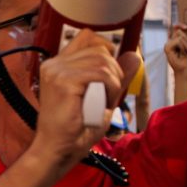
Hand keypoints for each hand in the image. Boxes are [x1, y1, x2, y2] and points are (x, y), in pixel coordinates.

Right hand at [27, 29, 123, 168]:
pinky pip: (100, 74)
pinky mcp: (64, 81)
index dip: (105, 48)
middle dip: (114, 70)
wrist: (57, 150)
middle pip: (98, 48)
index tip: (112, 71)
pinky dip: (110, 88)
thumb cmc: (74, 129)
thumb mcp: (101, 97)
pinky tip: (103, 102)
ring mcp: (56, 71)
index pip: (86, 37)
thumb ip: (116, 75)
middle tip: (110, 94)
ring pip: (102, 60)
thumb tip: (133, 55)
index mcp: (57, 65)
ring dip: (113, 81)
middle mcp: (53, 64)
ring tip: (105, 100)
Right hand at [165, 23, 186, 75]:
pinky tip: (184, 53)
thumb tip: (182, 28)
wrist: (184, 70)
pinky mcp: (167, 48)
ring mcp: (167, 45)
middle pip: (179, 31)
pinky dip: (183, 47)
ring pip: (179, 37)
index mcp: (175, 41)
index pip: (175, 28)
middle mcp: (170, 42)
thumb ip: (185, 37)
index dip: (180, 25)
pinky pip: (178, 41)